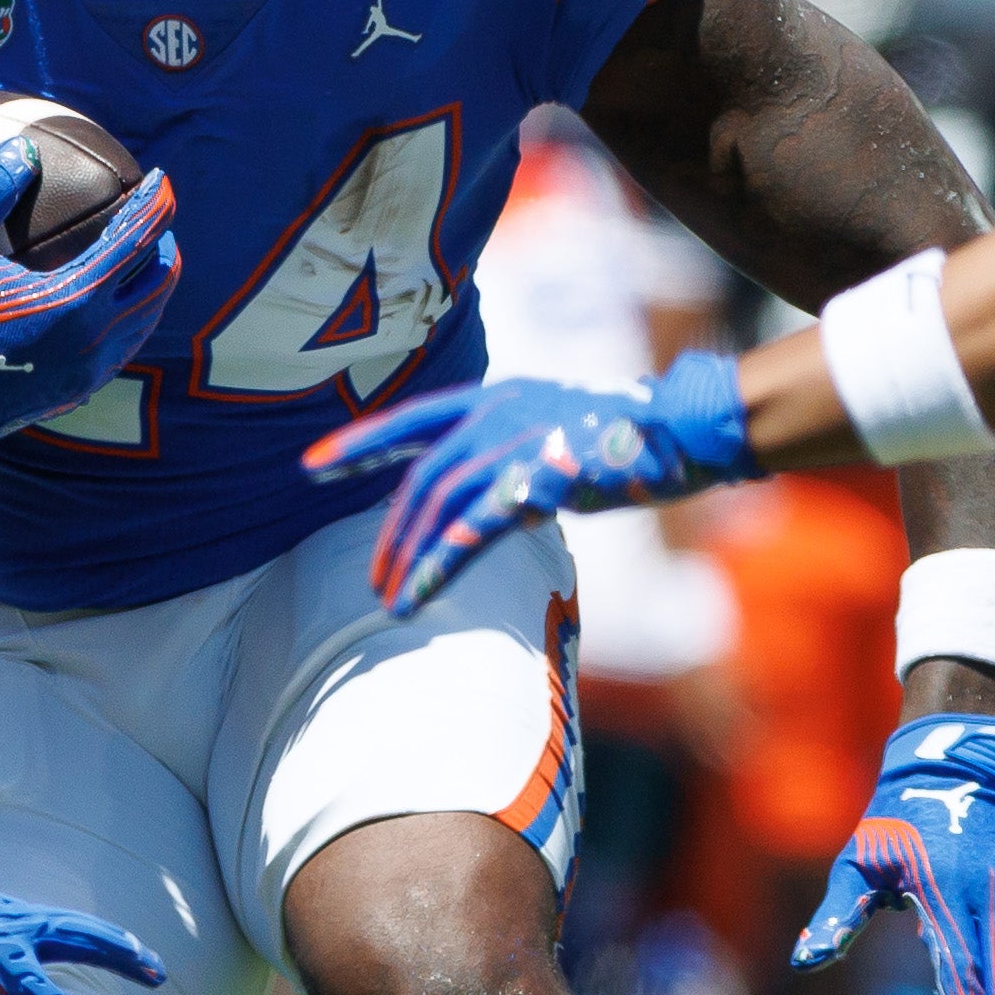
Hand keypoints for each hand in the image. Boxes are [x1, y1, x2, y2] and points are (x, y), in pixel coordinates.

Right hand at [0, 137, 181, 468]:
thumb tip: (24, 147)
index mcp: (73, 299)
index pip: (136, 241)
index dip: (156, 204)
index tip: (161, 179)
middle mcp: (96, 337)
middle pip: (160, 280)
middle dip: (163, 243)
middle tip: (153, 218)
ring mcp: (93, 368)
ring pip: (150, 317)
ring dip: (153, 281)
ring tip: (139, 255)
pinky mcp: (83, 389)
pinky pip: (128, 344)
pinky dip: (135, 314)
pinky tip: (114, 301)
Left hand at [305, 346, 756, 612]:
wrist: (681, 430)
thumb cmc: (626, 436)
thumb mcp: (555, 429)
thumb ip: (513, 454)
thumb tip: (492, 497)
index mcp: (496, 396)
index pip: (411, 420)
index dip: (360, 444)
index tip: (314, 467)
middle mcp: (497, 413)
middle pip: (422, 476)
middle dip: (391, 531)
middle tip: (372, 576)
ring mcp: (517, 444)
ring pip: (439, 505)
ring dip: (409, 556)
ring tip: (389, 598)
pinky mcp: (538, 482)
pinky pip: (472, 531)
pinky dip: (437, 566)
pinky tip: (415, 597)